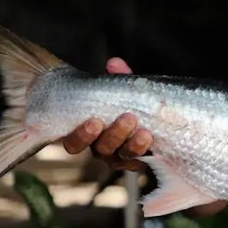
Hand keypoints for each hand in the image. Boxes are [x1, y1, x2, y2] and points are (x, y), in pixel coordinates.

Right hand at [60, 57, 149, 171]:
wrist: (153, 115)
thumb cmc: (127, 100)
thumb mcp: (123, 88)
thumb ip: (118, 78)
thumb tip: (114, 63)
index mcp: (87, 131)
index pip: (74, 141)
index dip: (81, 135)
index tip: (94, 121)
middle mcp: (100, 147)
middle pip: (100, 150)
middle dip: (114, 135)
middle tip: (128, 118)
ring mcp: (118, 157)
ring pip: (119, 158)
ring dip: (132, 145)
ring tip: (145, 132)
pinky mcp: (136, 161)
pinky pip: (137, 164)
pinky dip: (144, 156)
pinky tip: (153, 146)